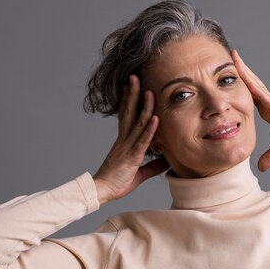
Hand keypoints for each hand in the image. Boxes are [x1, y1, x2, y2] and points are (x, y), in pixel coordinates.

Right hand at [93, 75, 169, 201]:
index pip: (127, 116)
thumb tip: (167, 162)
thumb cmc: (117, 182)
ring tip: (150, 91)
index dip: (129, 100)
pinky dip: (150, 129)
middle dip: (132, 94)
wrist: (102, 191)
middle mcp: (124, 140)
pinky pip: (142, 141)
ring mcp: (127, 146)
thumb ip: (153, 166)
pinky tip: (156, 119)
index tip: (132, 86)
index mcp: (124, 141)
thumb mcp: (139, 173)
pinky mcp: (132, 156)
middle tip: (134, 77)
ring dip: (145, 107)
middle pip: (128, 112)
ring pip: (137, 122)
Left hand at [231, 50, 269, 171]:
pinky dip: (257, 91)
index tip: (221, 77)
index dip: (234, 86)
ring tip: (234, 60)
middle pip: (249, 84)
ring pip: (256, 86)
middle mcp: (268, 102)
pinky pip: (267, 98)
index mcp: (266, 109)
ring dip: (245, 73)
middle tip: (225, 57)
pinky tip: (249, 84)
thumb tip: (261, 168)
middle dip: (237, 71)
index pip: (246, 95)